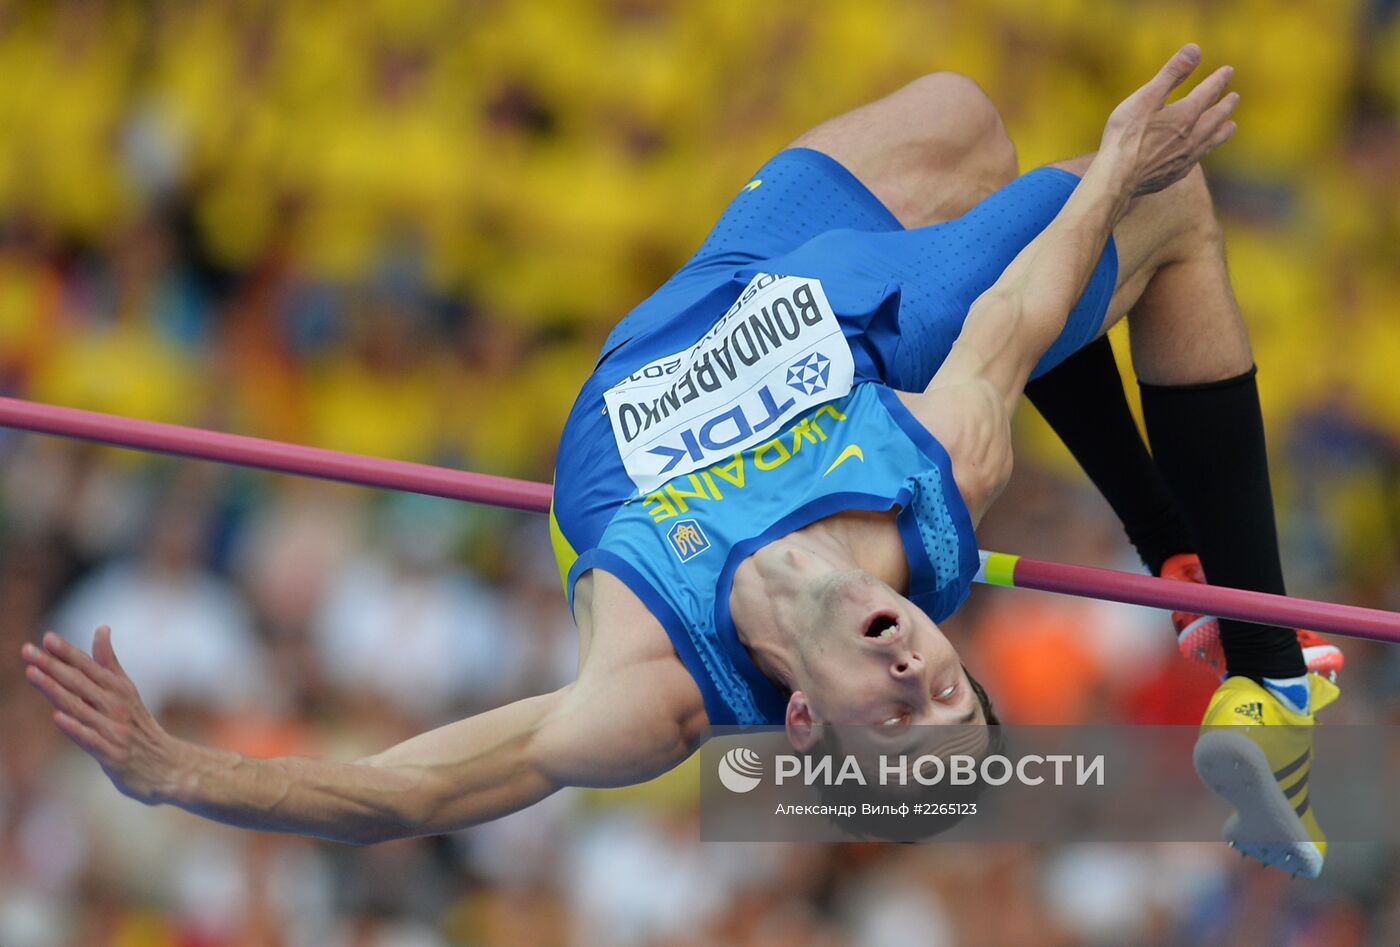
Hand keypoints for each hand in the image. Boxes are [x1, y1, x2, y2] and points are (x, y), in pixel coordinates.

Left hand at [21, 626, 179, 804]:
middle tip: (27, 650)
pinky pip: (90, 739)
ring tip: (31, 674)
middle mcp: (117, 705)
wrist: (167, 766)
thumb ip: (110, 661)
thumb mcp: (127, 691)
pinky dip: (74, 728)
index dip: (68, 652)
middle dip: (52, 665)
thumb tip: (102, 626)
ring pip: (79, 706)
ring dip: (55, 690)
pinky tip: (57, 716)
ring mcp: (114, 730)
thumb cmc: (140, 727)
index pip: (89, 666)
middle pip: (79, 682)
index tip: (46, 637)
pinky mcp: (113, 755)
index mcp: (119, 689)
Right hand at [1100, 44, 1238, 196]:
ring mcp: (1184, 158)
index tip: (1228, 71)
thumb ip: (1172, 73)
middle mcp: (1192, 137)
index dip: (1218, 80)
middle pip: (1215, 118)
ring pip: (1211, 141)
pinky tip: (1201, 153)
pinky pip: (1196, 161)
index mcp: (1186, 115)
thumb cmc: (1127, 135)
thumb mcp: (1147, 97)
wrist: (1118, 178)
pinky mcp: (1174, 175)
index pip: (1208, 92)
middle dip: (1225, 106)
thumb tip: (1196, 48)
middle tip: (1235, 98)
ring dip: (1222, 132)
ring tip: (1231, 126)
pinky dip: (1203, 152)